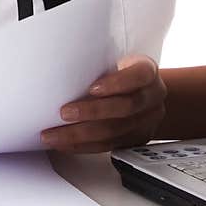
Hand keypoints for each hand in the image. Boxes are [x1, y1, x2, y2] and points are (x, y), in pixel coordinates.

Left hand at [40, 54, 166, 153]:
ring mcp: (147, 121)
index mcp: (147, 71)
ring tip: (54, 135)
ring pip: (115, 131)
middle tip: (64, 113)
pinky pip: (109, 146)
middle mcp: (152, 97)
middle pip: (125, 107)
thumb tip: (57, 67)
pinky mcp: (136, 139)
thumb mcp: (116, 59)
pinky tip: (64, 144)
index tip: (92, 88)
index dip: (116, 84)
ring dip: (81, 135)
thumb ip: (97, 64)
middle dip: (92, 112)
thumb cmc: (121, 71)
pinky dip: (83, 146)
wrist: (144, 92)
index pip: (138, 76)